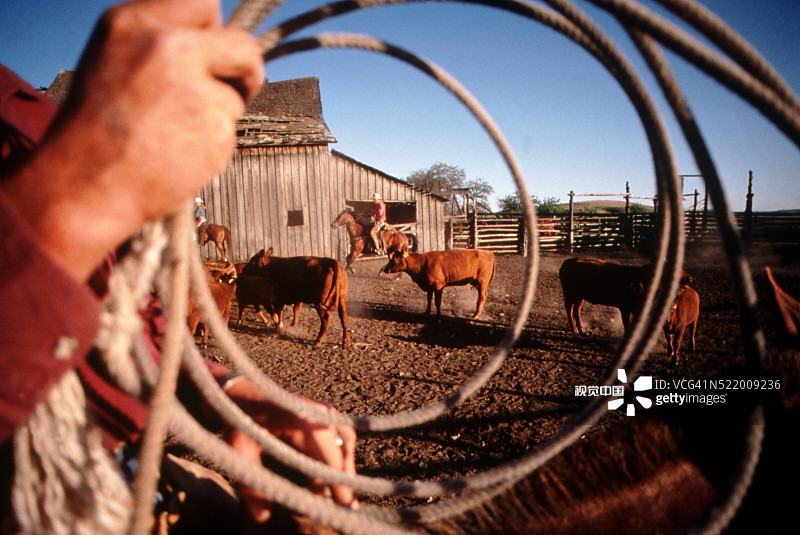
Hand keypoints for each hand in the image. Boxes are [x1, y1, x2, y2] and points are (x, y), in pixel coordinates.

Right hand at [2, 0, 262, 280]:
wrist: (85, 186)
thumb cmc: (99, 126)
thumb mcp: (115, 57)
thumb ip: (164, 39)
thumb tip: (219, 35)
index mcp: (135, 22)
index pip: (205, 4)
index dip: (216, 32)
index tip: (214, 52)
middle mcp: (166, 47)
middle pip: (242, 46)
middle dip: (245, 70)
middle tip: (233, 88)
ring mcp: (194, 90)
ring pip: (235, 97)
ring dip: (217, 116)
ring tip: (172, 134)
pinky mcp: (215, 130)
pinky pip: (229, 132)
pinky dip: (212, 146)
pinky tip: (177, 154)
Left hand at [223, 377, 357, 526]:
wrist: (242, 391)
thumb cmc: (238, 421)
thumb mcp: (238, 453)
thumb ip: (251, 485)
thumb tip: (264, 518)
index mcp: (302, 423)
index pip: (325, 464)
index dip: (333, 490)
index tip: (340, 511)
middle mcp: (319, 414)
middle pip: (340, 456)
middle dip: (343, 483)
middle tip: (348, 509)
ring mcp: (325, 410)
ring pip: (345, 445)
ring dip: (344, 468)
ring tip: (342, 494)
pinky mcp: (325, 410)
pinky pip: (342, 436)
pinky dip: (341, 455)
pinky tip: (334, 472)